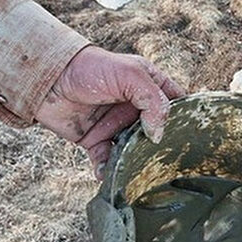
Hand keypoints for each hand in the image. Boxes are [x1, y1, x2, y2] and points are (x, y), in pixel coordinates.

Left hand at [35, 46, 184, 178]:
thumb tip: (159, 134)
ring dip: (136, 162)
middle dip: (162, 148)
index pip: (175, 103)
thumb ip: (152, 100)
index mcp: (148, 85)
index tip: (194, 137)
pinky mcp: (96, 139)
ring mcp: (116, 124)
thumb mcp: (130, 75)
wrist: (47, 78)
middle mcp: (134, 106)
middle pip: (157, 131)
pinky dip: (108, 169)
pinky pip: (107, 159)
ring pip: (134, 149)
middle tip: (168, 164)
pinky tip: (107, 174)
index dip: (185, 118)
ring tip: (139, 174)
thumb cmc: (90, 67)